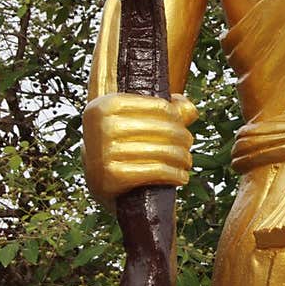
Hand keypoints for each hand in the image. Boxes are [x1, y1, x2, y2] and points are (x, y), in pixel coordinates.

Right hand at [82, 92, 197, 211]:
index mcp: (107, 104)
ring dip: (182, 158)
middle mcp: (104, 126)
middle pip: (165, 129)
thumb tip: (190, 109)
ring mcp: (106, 152)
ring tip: (186, 161)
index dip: (178, 118)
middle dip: (183, 139)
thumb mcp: (132, 120)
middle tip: (188, 146)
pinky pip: (157, 171)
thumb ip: (162, 111)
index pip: (160, 107)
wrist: (94, 181)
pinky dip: (175, 175)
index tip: (183, 127)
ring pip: (163, 151)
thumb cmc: (120, 144)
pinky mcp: (113, 175)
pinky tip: (181, 177)